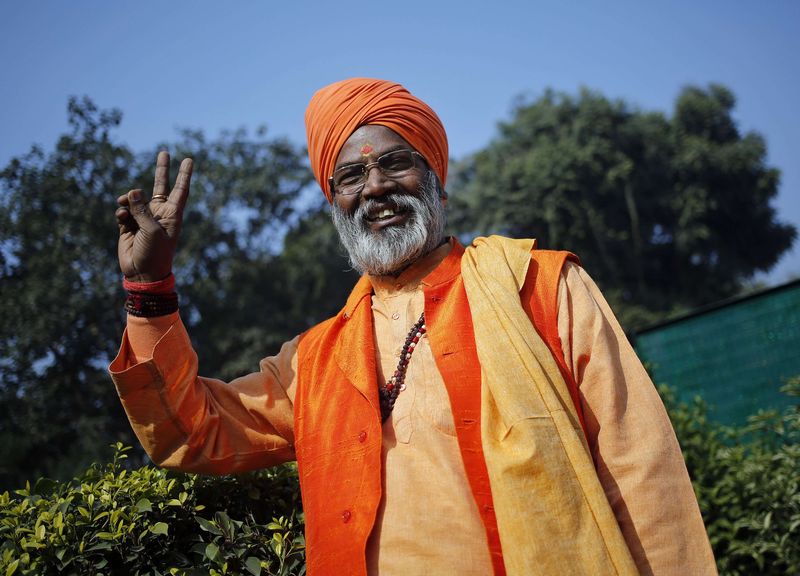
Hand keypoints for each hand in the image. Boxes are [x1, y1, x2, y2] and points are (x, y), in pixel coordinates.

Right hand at [116, 151, 192, 281]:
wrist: (142, 273)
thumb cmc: (155, 254)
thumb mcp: (151, 231)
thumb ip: (142, 210)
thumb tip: (132, 191)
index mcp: (172, 214)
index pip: (180, 189)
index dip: (184, 175)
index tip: (189, 159)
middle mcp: (159, 213)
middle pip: (160, 186)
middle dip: (162, 170)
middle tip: (165, 152)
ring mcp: (143, 218)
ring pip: (135, 198)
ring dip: (128, 198)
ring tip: (124, 205)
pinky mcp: (128, 225)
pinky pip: (123, 210)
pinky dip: (121, 211)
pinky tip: (121, 217)